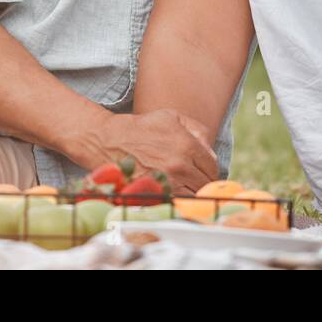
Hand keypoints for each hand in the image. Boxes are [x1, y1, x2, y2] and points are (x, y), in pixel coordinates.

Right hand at [85, 110, 218, 194]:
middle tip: (196, 181)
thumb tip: (210, 151)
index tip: (204, 171)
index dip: (210, 169)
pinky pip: (175, 204)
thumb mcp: (172, 117)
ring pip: (193, 197)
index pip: (212, 167)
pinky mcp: (153, 194)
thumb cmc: (142, 128)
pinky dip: (178, 202)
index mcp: (187, 145)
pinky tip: (173, 195)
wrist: (109, 142)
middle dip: (203, 182)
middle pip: (205, 184)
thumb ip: (197, 130)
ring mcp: (166, 182)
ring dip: (192, 194)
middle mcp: (180, 166)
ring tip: (186, 189)